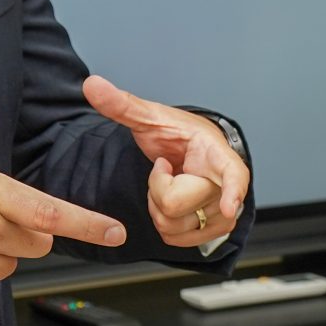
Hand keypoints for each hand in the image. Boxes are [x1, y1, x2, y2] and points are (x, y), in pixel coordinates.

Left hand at [83, 75, 251, 247]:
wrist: (195, 150)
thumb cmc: (180, 134)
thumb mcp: (152, 117)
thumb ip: (123, 104)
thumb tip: (92, 85)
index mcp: (217, 154)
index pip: (233, 174)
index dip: (232, 191)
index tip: (228, 206)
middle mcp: (226, 186)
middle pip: (174, 203)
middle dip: (155, 188)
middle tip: (165, 169)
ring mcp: (223, 212)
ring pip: (172, 226)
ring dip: (158, 207)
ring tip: (170, 184)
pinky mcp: (215, 229)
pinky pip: (174, 240)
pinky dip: (164, 224)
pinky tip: (172, 200)